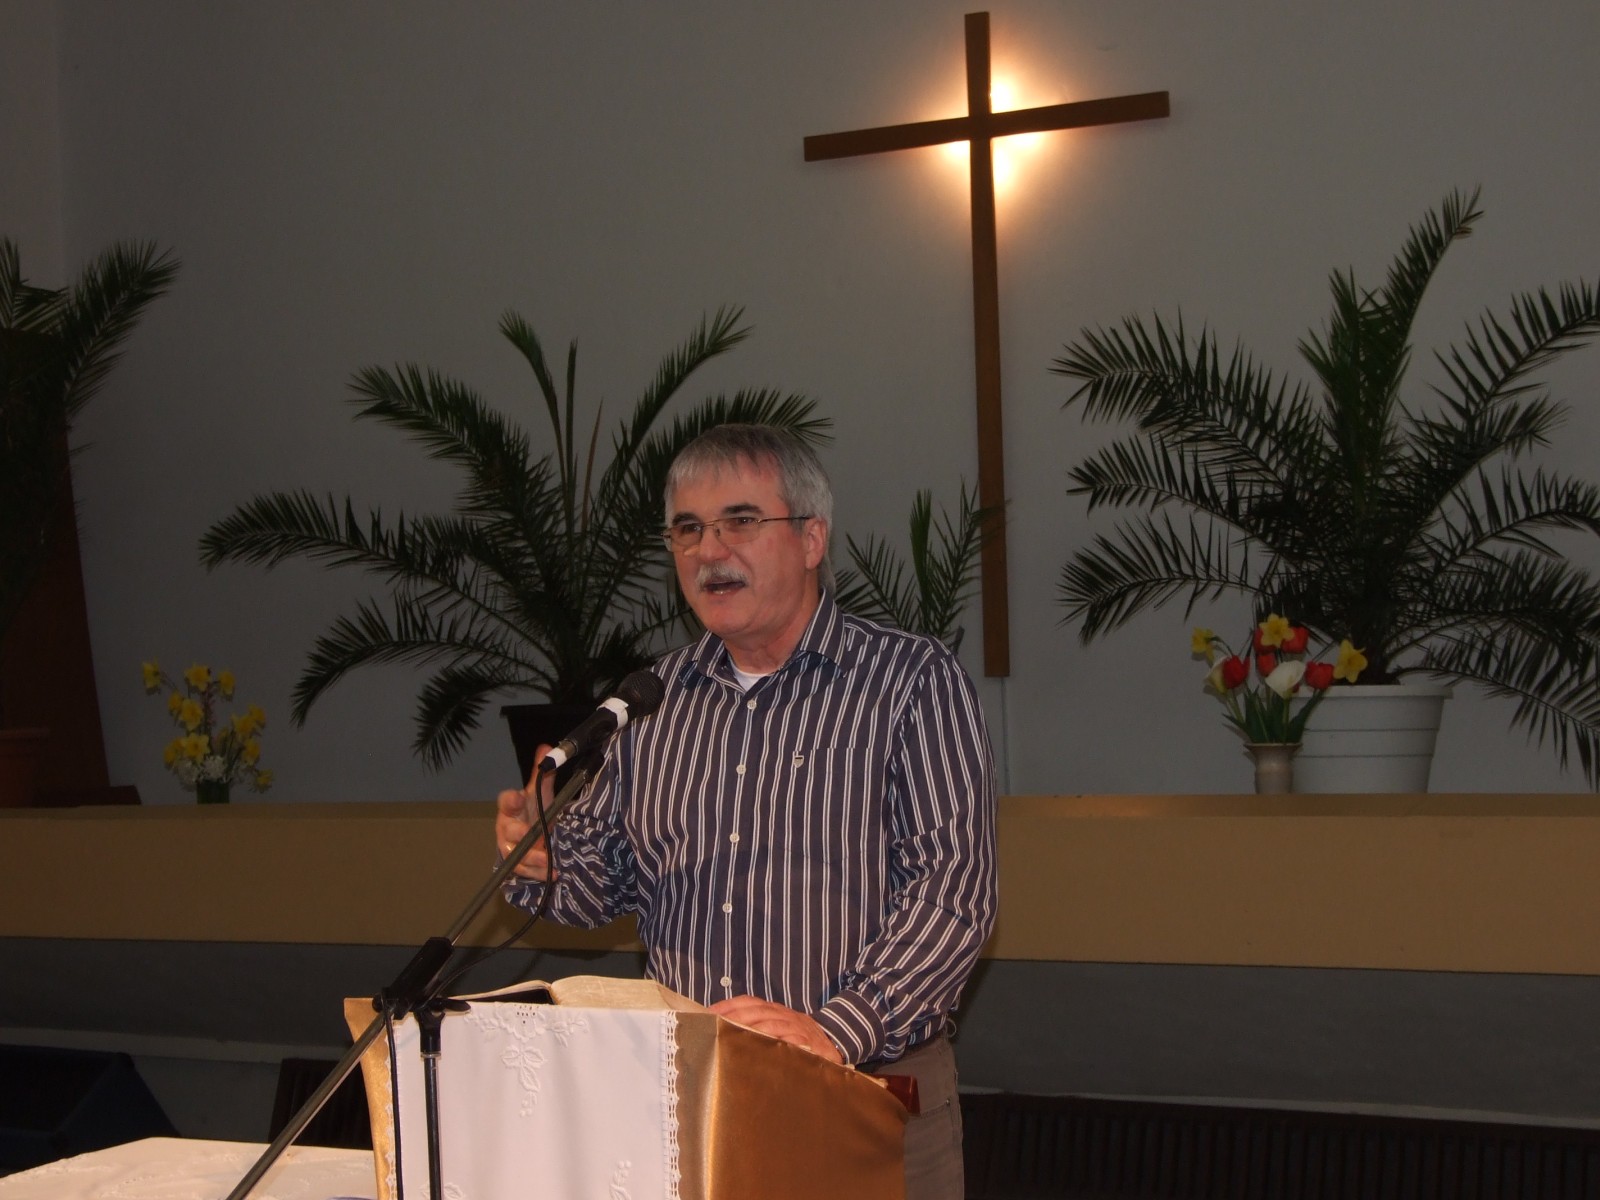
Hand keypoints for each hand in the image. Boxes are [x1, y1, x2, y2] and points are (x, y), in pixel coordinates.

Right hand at [494, 746, 557, 881]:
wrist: (536, 838)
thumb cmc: (535, 813)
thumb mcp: (541, 794)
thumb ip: (542, 774)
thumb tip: (547, 747)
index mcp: (512, 809)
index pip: (506, 801)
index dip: (510, 800)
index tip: (518, 797)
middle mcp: (507, 829)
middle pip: (508, 830)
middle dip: (517, 832)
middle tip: (527, 832)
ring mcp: (512, 849)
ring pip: (516, 855)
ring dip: (531, 858)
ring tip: (547, 860)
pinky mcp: (520, 866)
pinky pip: (526, 871)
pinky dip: (539, 873)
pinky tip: (554, 872)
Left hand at [709, 996, 843, 1063]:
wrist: (833, 1043)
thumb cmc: (799, 1039)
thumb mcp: (778, 1030)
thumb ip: (756, 1031)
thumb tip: (723, 1034)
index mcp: (773, 1010)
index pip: (747, 1001)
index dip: (728, 1005)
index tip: (708, 1012)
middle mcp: (783, 1013)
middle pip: (756, 1010)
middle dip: (734, 1016)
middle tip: (715, 1025)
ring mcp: (795, 1025)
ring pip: (771, 1021)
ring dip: (752, 1026)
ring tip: (733, 1033)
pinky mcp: (807, 1040)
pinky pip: (791, 1036)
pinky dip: (778, 1037)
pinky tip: (764, 1042)